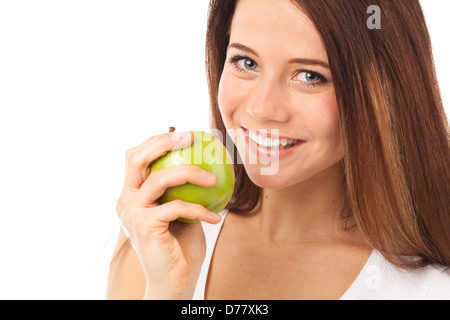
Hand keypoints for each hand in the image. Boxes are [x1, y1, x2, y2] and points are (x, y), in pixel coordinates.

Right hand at [116, 131, 220, 298]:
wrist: (173, 280)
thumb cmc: (180, 245)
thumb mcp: (182, 210)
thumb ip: (183, 189)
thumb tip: (206, 161)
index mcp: (132, 193)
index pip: (137, 157)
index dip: (158, 140)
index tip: (188, 135)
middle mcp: (125, 200)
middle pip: (136, 158)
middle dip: (163, 142)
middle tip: (192, 138)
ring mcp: (132, 212)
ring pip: (159, 178)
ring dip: (190, 173)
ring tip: (213, 180)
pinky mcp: (144, 225)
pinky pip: (178, 207)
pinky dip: (200, 210)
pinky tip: (216, 217)